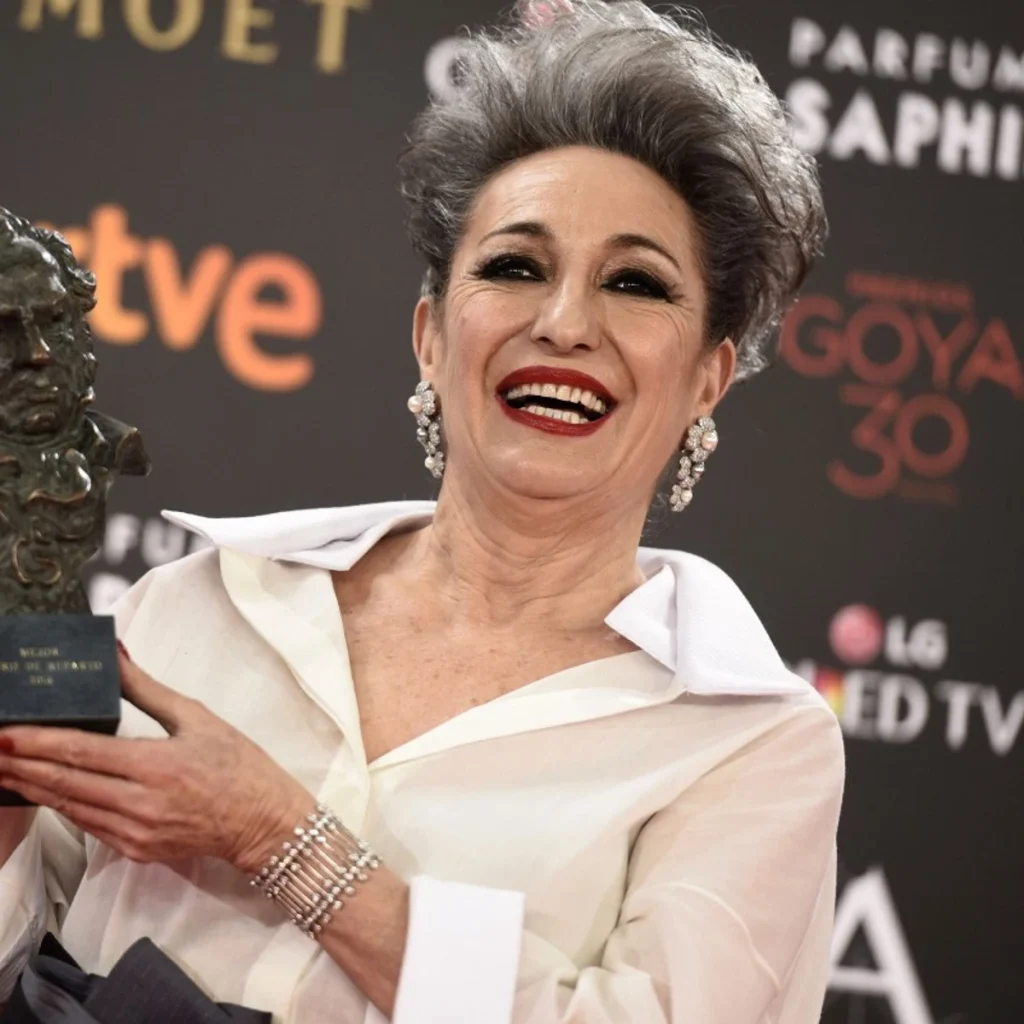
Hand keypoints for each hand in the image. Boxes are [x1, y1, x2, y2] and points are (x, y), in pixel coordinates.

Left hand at [0, 647, 311, 874]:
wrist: (263, 822)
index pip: (81, 752)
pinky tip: (44, 791)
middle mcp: (141, 804)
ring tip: (4, 768)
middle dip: (20, 764)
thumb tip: (116, 655)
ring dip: (32, 786)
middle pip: (64, 782)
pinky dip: (61, 806)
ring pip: (69, 807)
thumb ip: (148, 689)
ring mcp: (136, 832)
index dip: (37, 743)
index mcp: (157, 765)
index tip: (5, 732)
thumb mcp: (198, 718)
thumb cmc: (239, 766)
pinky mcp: (137, 849)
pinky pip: (88, 826)